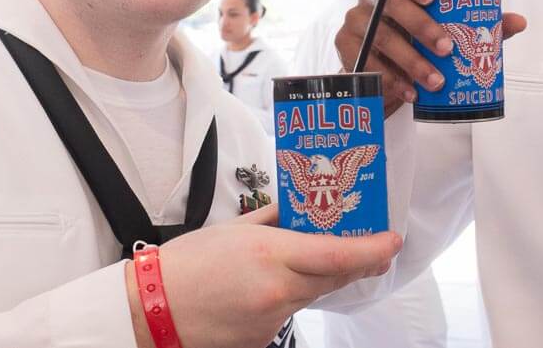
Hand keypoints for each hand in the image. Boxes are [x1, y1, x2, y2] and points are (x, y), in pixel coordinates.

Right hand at [127, 204, 400, 347]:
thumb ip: (277, 217)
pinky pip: (291, 313)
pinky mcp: (264, 338)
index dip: (372, 249)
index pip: (339, 254)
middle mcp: (278, 290)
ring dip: (321, 277)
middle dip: (360, 261)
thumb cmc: (187, 264)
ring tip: (308, 260)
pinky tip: (268, 288)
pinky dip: (291, 297)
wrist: (150, 310)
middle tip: (374, 247)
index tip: (392, 240)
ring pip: (314, 295)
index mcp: (271, 255)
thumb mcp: (235, 228)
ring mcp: (273, 319)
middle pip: (336, 276)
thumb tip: (305, 208)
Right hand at [333, 0, 526, 114]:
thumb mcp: (449, 33)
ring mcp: (353, 23)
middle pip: (389, 4)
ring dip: (410, 61)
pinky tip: (410, 93)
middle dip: (420, 27)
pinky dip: (392, 80)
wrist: (384, 77)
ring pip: (379, 37)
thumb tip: (518, 22)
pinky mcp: (345, 50)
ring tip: (435, 82)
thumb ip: (481, 26)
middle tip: (446, 49)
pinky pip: (366, 64)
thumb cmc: (418, 44)